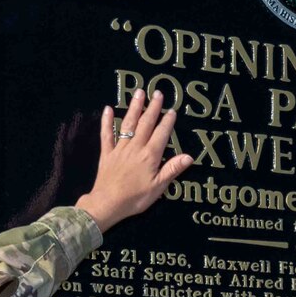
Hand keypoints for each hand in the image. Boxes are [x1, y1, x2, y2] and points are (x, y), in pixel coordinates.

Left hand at [75, 89, 193, 231]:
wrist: (108, 203)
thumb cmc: (135, 198)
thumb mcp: (159, 187)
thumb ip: (172, 169)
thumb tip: (189, 156)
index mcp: (150, 156)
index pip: (161, 134)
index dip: (167, 122)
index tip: (172, 110)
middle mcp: (135, 148)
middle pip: (145, 124)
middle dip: (153, 108)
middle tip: (158, 93)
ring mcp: (120, 149)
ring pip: (128, 124)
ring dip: (134, 108)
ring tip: (139, 93)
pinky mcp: (107, 153)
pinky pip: (106, 134)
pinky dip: (107, 122)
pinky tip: (108, 109)